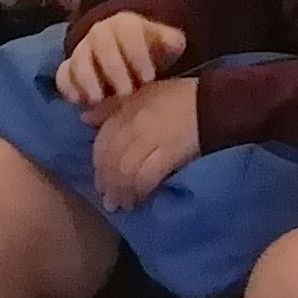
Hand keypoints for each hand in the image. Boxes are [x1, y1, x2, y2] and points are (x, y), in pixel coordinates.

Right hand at [55, 9, 184, 110]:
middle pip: (101, 44)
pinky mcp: (70, 69)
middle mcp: (99, 33)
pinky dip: (67, 87)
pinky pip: (62, 74)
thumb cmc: (150, 50)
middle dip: (113, 68)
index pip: (128, 32)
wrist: (129, 53)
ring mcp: (82, 50)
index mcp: (124, 24)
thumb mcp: (166, 43)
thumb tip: (173, 43)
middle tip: (127, 92)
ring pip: (78, 58)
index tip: (149, 77)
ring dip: (87, 79)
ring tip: (98, 99)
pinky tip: (76, 101)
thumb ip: (171, 41)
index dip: (137, 53)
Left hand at [86, 74, 201, 209]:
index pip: (103, 140)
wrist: (214, 102)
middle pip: (113, 159)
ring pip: (127, 170)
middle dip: (108, 182)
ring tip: (121, 205)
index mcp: (127, 109)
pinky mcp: (170, 153)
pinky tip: (138, 199)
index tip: (99, 179)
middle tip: (108, 199)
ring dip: (121, 191)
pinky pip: (148, 175)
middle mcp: (135, 125)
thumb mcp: (141, 92)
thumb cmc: (178, 95)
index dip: (98, 163)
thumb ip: (111, 106)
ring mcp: (152, 139)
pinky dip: (140, 189)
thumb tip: (84, 118)